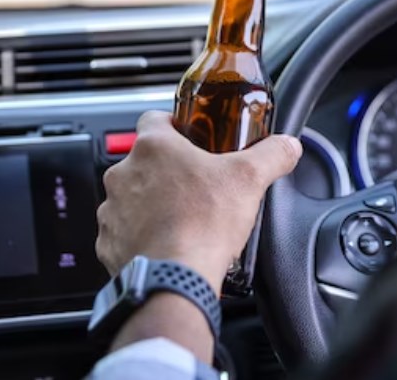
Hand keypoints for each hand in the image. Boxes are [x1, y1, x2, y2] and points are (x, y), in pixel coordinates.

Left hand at [95, 111, 301, 292]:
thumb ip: (272, 155)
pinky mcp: (109, 242)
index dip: (174, 125)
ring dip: (152, 204)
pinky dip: (141, 236)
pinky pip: (124, 232)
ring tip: (183, 219)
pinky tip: (166, 243)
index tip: (191, 137)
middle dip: (169, 171)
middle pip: (146, 161)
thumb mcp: (250, 179)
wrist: (175, 278)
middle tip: (197, 186)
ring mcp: (111, 209)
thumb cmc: (203, 226)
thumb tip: (287, 146)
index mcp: (154, 148)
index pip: (154, 118)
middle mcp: (124, 174)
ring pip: (133, 197)